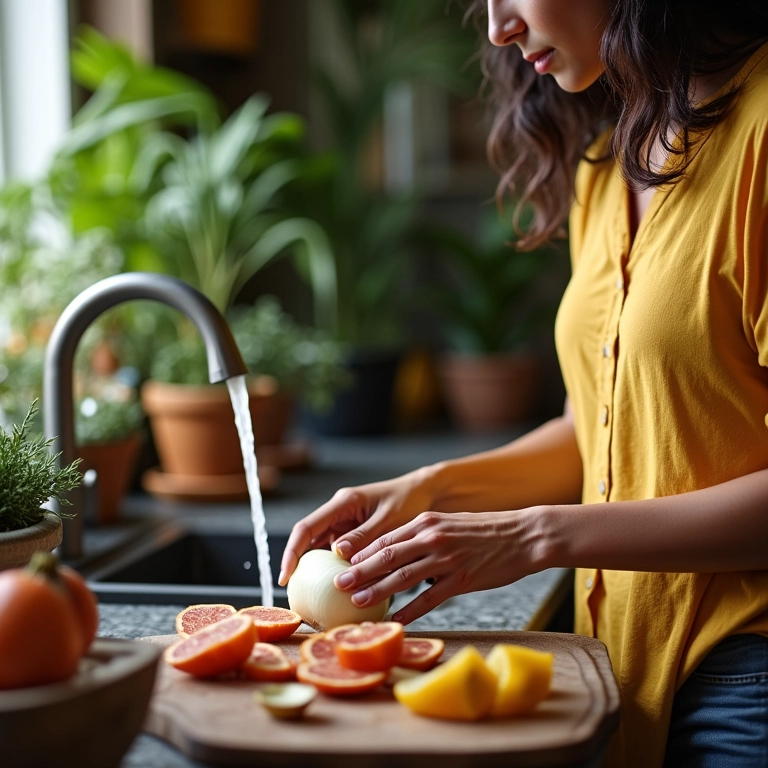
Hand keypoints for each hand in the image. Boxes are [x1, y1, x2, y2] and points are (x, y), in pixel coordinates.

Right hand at [278, 469, 435, 585]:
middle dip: (299, 563)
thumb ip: (364, 536)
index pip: (306, 527)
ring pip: (324, 548)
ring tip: (314, 596)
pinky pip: (340, 553)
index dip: (292, 551)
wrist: (426, 492)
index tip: (285, 575)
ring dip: (320, 569)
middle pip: (309, 538)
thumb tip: (337, 553)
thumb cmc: (409, 501)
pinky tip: (342, 588)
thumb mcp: (388, 519)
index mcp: (343, 502)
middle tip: (295, 592)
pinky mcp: (356, 534)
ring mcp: (346, 523)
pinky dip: (339, 569)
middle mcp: (340, 512)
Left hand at [332, 508, 541, 624]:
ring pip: (402, 578)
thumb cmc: (486, 530)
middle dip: (359, 571)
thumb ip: (424, 535)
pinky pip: (429, 598)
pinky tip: (396, 620)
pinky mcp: (462, 580)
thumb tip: (399, 551)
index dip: (362, 552)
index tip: (343, 563)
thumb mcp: (450, 522)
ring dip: (377, 591)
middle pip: (387, 556)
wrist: (524, 535)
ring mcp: (446, 559)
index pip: (386, 538)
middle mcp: (432, 538)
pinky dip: (410, 610)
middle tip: (339, 584)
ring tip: (358, 603)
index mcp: (426, 522)